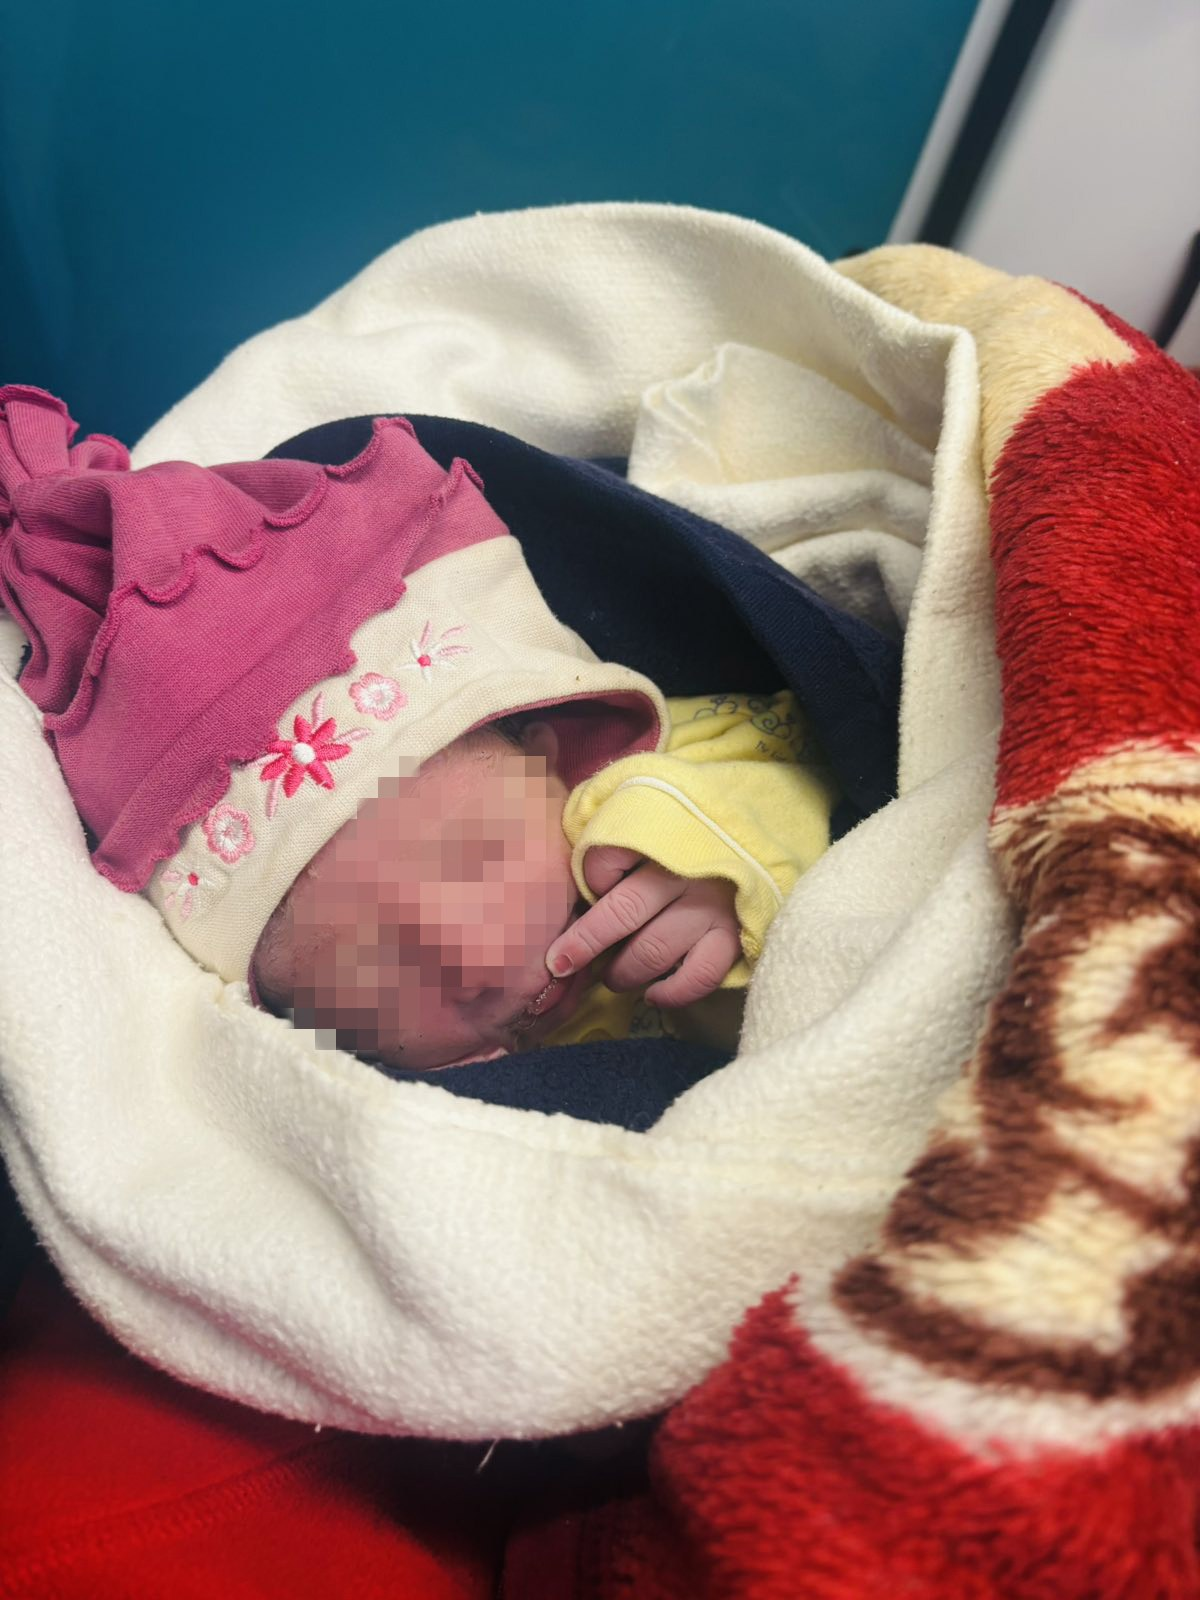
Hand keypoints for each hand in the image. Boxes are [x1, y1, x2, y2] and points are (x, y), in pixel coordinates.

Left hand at [544, 846, 740, 1007]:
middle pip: (623, 912)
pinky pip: (699, 976)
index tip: (591, 890)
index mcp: (661, 835)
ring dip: (623, 972)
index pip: (605, 860)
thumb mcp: (650, 814)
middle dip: (586, 944)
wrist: (759, 831)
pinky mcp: (734, 935)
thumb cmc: (690, 832)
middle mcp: (687, 872)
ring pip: (654, 951)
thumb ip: (617, 837)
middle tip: (566, 962)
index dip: (589, 880)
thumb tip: (580, 880)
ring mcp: (713, 906)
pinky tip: (653, 994)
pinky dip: (670, 993)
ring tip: (613, 976)